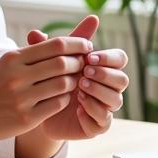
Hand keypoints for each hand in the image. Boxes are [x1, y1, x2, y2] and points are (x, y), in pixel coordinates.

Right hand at [0, 34, 92, 143]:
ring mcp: (21, 98)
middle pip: (62, 63)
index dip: (77, 43)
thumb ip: (33, 52)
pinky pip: (57, 104)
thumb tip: (65, 43)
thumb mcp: (7, 63)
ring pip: (63, 84)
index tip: (87, 46)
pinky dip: (65, 99)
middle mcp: (17, 76)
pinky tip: (63, 97)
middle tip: (85, 64)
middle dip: (79, 62)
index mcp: (14, 58)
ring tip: (75, 81)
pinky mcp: (25, 119)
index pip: (56, 45)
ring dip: (74, 82)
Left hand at [28, 16, 128, 141]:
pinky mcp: (97, 126)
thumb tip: (34, 32)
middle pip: (122, 79)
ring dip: (99, 93)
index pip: (120, 58)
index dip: (108, 57)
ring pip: (116, 100)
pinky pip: (104, 121)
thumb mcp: (49, 63)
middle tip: (85, 72)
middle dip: (105, 75)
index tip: (89, 57)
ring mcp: (105, 107)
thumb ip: (44, 49)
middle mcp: (109, 87)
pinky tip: (78, 109)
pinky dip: (92, 113)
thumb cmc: (52, 80)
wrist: (42, 110)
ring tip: (80, 89)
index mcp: (103, 68)